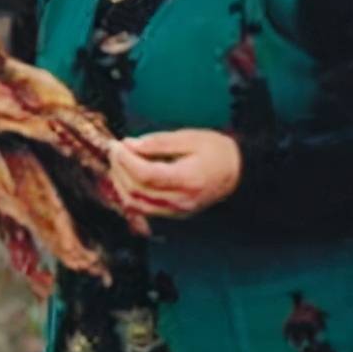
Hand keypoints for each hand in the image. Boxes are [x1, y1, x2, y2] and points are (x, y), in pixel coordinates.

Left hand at [108, 129, 240, 217]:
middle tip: (114, 149)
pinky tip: (127, 176)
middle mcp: (180, 201)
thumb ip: (158, 142)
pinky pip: (143, 208)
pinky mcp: (173, 214)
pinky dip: (129, 192)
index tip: (116, 145)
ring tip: (118, 161)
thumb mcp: (190, 138)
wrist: (238, 172)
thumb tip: (129, 144)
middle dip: (119, 169)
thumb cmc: (216, 151)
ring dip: (120, 182)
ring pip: (136, 203)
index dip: (125, 161)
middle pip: (137, 191)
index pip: (146, 176)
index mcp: (187, 180)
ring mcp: (177, 211)